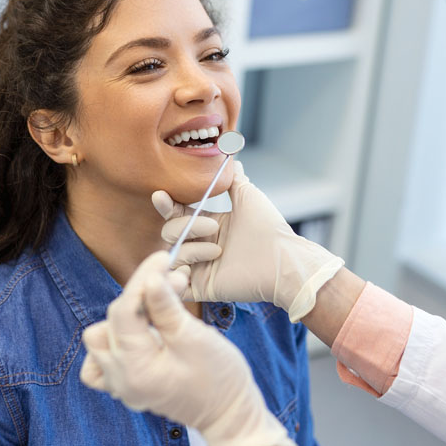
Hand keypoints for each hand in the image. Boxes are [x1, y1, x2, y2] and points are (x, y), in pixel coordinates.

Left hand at [80, 252, 297, 445]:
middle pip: (111, 321)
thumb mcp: (194, 338)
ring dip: (126, 317)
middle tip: (174, 284)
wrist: (229, 414)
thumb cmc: (218, 378)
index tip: (164, 259)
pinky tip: (139, 333)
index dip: (143, 279)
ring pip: (101, 339)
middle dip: (139, 296)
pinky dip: (114, 343)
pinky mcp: (126, 384)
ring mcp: (119, 385)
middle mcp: (119, 379)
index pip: (123, 310)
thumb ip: (165, 307)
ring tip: (159, 308)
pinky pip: (101, 363)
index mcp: (134, 368)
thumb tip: (150, 278)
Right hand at [153, 164, 344, 320]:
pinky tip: (194, 269)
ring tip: (219, 251)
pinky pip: (174, 282)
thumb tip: (231, 158)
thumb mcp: (248, 196)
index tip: (162, 195)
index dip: (166, 204)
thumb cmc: (269, 228)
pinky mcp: (202, 288)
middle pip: (170, 232)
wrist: (283, 259)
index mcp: (209, 224)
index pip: (177, 213)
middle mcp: (202, 245)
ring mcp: (200, 267)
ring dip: (192, 249)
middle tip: (214, 227)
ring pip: (172, 254)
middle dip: (185, 226)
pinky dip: (177, 275)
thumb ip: (233, 179)